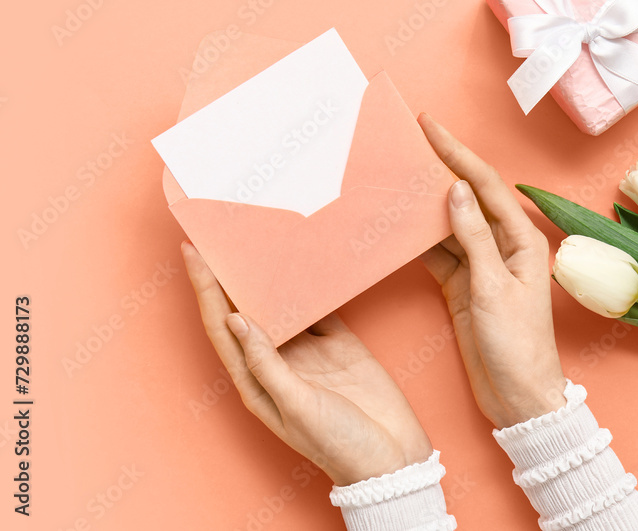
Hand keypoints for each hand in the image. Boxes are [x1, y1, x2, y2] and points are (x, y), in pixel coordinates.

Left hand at [182, 242, 431, 484]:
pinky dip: (312, 284)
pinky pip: (320, 307)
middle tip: (219, 232)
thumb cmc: (340, 444)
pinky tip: (306, 260)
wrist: (392, 458)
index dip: (204, 289)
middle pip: (245, 309)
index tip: (192, 251)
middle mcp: (277, 362)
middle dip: (229, 273)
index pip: (222, 326)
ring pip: (281, 303)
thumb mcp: (299, 406)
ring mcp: (309, 352)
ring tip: (258, 237)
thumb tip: (236, 320)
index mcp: (255, 382)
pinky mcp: (340, 344)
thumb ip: (268, 363)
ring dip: (269, 274)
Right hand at [417, 114, 566, 428]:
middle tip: (408, 141)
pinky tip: (398, 223)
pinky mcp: (464, 286)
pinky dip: (418, 238)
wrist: (519, 398)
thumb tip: (455, 190)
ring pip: (449, 223)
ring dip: (424, 202)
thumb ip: (473, 238)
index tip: (430, 126)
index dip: (457, 153)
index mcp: (522, 240)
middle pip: (467, 197)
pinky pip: (439, 252)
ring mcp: (482, 266)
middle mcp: (504, 246)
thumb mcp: (494, 289)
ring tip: (396, 175)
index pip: (484, 185)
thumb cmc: (518, 346)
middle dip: (440, 167)